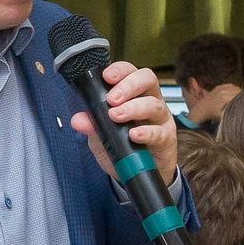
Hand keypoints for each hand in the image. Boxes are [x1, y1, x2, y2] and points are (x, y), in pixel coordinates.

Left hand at [69, 60, 179, 185]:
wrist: (137, 174)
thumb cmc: (123, 147)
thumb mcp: (102, 137)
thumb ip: (92, 126)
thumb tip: (77, 120)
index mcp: (135, 94)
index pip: (131, 72)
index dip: (120, 70)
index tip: (107, 77)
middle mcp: (150, 101)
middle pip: (147, 80)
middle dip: (128, 86)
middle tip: (111, 99)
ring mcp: (160, 119)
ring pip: (153, 104)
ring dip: (133, 108)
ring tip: (116, 116)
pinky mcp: (166, 139)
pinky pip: (159, 132)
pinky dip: (146, 132)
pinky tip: (134, 135)